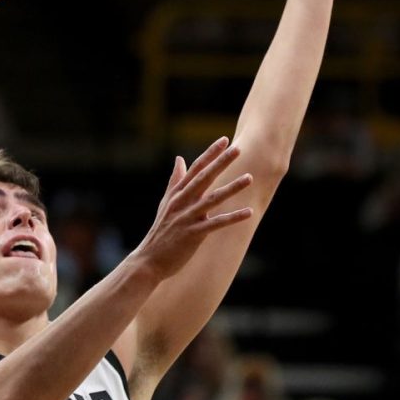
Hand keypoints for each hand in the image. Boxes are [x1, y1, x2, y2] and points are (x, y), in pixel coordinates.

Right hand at [132, 137, 253, 281]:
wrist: (149, 259)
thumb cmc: (161, 231)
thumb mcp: (166, 203)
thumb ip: (174, 180)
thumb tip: (179, 159)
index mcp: (176, 194)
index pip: (195, 169)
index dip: (209, 154)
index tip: (224, 140)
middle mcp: (181, 203)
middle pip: (203, 178)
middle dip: (221, 163)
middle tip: (237, 148)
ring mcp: (186, 218)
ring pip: (212, 199)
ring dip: (232, 188)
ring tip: (250, 177)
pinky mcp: (192, 235)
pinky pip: (216, 224)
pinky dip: (232, 218)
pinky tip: (249, 212)